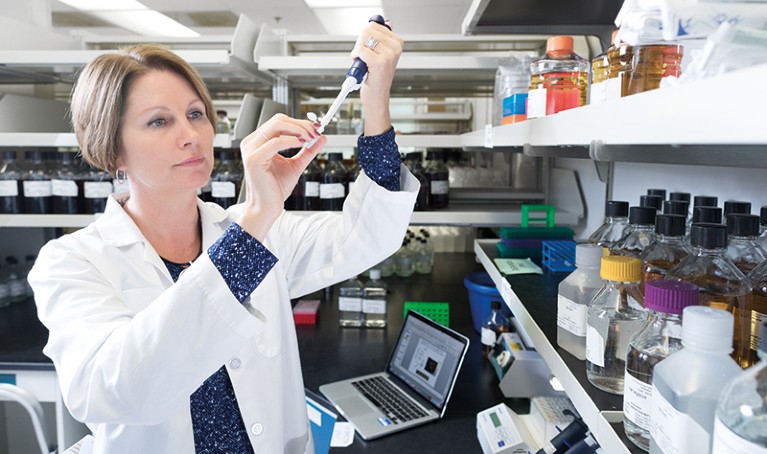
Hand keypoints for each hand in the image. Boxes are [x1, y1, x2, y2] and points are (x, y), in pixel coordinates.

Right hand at [235, 114, 326, 239]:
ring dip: (298, 130)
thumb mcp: (296, 165)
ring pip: (276, 126)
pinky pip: (275, 142)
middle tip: (316, 131)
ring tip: (311, 137)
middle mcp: (251, 143)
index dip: (299, 122)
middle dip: (301, 124)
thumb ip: (307, 151)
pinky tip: (303, 143)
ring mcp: (250, 150)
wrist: (267, 208)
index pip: (279, 122)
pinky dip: (292, 140)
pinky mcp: (254, 159)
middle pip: (278, 120)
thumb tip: (321, 137)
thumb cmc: (276, 189)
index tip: (316, 127)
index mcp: (258, 142)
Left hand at [350, 20, 402, 135]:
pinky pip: (360, 50)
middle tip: (364, 56)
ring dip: (358, 51)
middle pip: (368, 30)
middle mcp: (395, 47)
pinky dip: (356, 58)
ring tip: (364, 63)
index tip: (368, 47)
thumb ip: (383, 37)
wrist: (377, 97)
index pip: (374, 25)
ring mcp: (389, 55)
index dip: (365, 36)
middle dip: (360, 43)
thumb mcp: (382, 54)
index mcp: (397, 42)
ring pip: (363, 40)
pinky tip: (361, 67)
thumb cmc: (377, 78)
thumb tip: (386, 22)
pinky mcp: (380, 62)